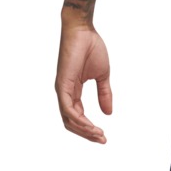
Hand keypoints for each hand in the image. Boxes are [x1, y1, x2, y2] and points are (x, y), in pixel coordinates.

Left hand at [54, 24, 111, 142]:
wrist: (83, 30)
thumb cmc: (91, 47)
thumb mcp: (102, 76)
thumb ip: (104, 94)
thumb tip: (108, 113)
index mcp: (73, 90)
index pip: (78, 117)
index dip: (90, 129)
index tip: (104, 136)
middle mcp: (65, 92)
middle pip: (71, 122)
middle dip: (87, 134)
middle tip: (102, 140)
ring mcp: (62, 89)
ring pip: (68, 119)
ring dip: (84, 130)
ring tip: (98, 135)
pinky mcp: (62, 84)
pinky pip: (68, 109)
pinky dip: (79, 120)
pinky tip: (90, 125)